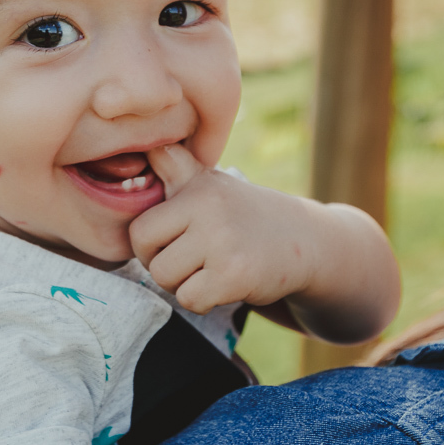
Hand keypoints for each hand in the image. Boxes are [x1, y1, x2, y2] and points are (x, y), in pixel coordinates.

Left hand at [129, 144, 315, 314]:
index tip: (174, 241)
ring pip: (166, 279)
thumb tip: (140, 143)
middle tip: (194, 260)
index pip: (139, 228)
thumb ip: (172, 165)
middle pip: (150, 256)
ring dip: (184, 285)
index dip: (151, 243)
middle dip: (165, 266)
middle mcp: (208, 208)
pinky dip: (203, 301)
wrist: (303, 241)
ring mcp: (222, 241)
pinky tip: (224, 284)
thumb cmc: (242, 214)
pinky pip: (190, 300)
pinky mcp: (235, 274)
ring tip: (210, 269)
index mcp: (196, 186)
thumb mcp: (208, 182)